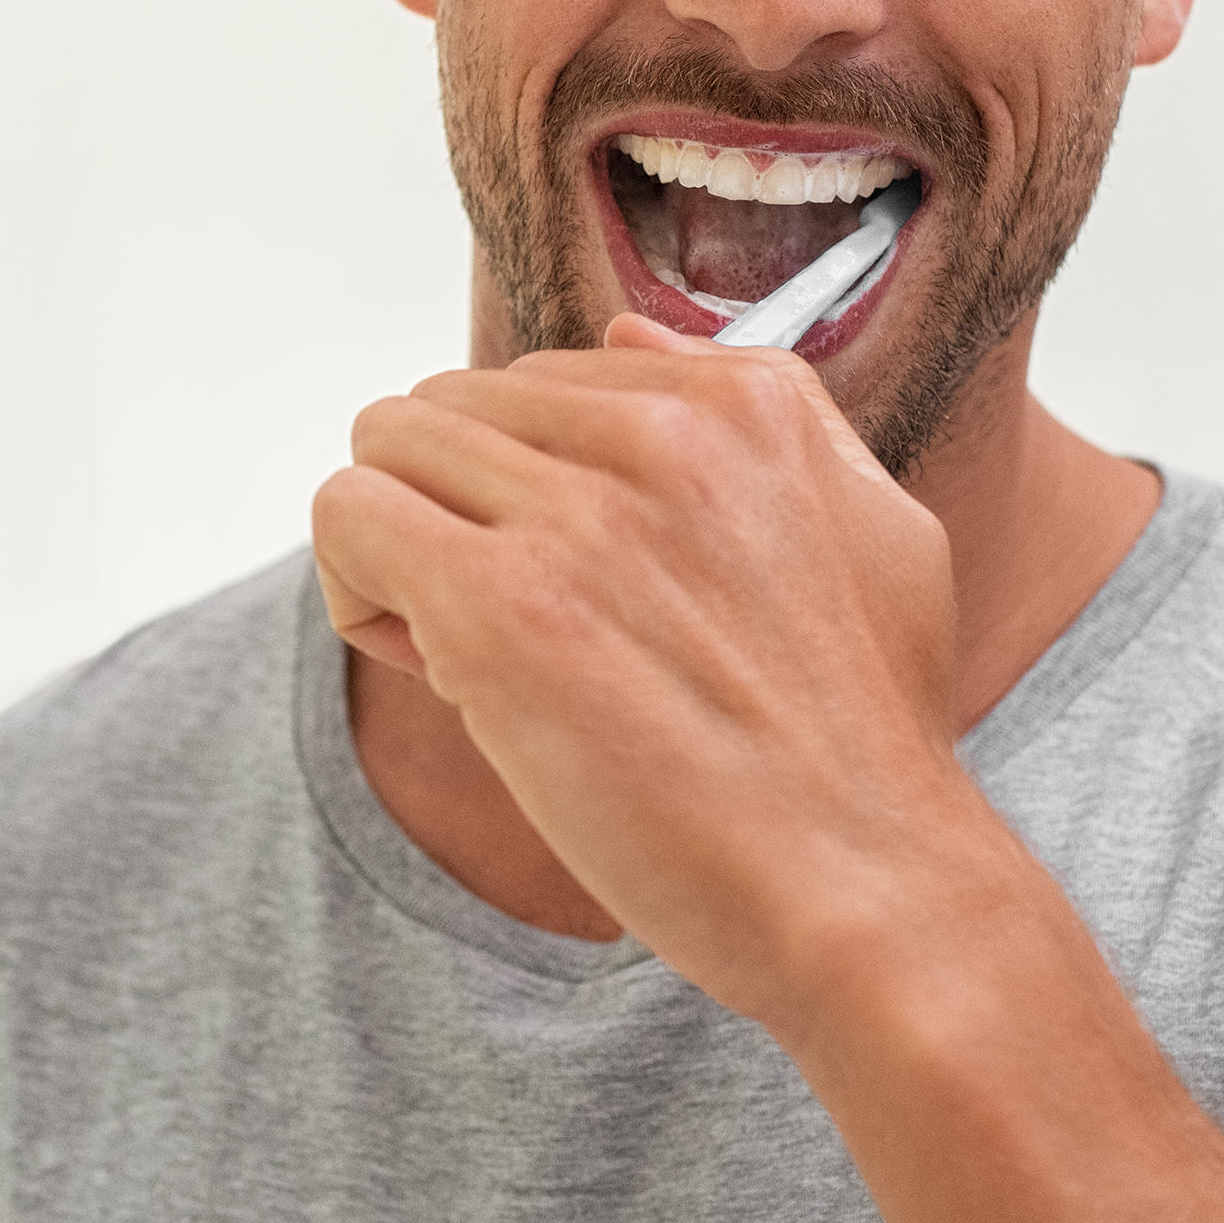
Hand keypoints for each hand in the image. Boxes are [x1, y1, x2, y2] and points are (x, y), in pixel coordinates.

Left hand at [311, 322, 978, 1028]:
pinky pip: (349, 517)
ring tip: (472, 653)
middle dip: (459, 509)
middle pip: (455, 403)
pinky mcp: (502, 605)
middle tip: (515, 630)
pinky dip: (359, 591)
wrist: (870, 887)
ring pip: (389, 445)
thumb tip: (625, 335)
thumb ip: (759, 409)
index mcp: (746, 402)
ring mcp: (580, 513)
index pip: (550, 379)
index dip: (537, 487)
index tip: (578, 585)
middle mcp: (662, 431)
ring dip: (404, 547)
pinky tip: (437, 671)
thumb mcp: (873, 525)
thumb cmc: (864, 739)